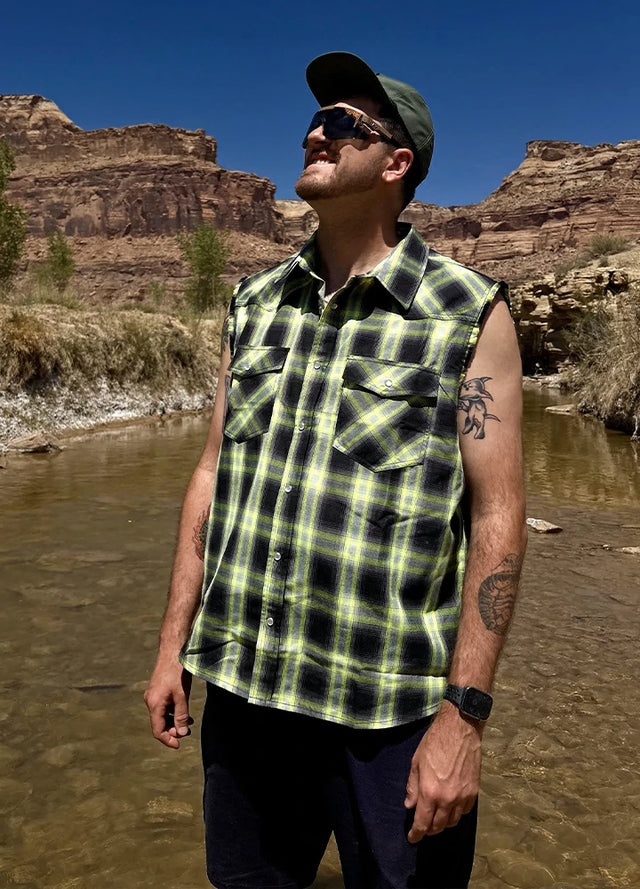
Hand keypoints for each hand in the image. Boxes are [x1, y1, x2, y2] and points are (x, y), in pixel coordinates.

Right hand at [144, 656, 192, 748]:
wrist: (172, 651)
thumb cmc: (177, 672)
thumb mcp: (182, 695)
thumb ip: (182, 715)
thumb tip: (182, 733)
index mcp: (154, 704)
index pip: (158, 730)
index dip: (168, 740)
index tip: (179, 745)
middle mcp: (150, 701)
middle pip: (159, 724)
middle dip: (173, 730)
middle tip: (187, 731)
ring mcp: (153, 695)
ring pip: (162, 715)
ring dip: (174, 721)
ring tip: (189, 723)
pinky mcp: (157, 690)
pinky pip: (163, 707)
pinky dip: (173, 712)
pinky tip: (184, 711)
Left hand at [404, 703, 481, 841]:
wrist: (460, 729)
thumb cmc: (434, 742)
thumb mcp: (416, 762)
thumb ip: (412, 787)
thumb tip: (409, 805)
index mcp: (430, 792)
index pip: (423, 823)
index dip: (416, 834)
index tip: (412, 838)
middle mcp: (447, 799)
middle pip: (439, 826)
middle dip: (429, 830)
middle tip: (423, 827)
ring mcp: (463, 797)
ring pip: (453, 822)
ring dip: (443, 824)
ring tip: (437, 819)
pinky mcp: (474, 792)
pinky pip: (465, 812)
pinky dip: (457, 814)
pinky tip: (451, 808)